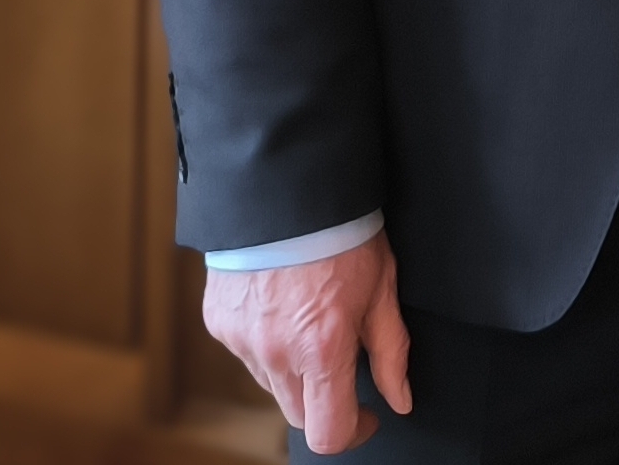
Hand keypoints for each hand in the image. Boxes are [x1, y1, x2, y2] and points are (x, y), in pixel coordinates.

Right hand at [202, 232, 413, 453]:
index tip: (367, 415)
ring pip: (272, 384)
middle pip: (299, 415)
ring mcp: (242, 340)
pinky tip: (282, 304)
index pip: (328, 432)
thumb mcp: (382, 287)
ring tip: (311, 317)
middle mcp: (276, 353)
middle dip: (326, 400)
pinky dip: (267, 343)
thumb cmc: (342, 230)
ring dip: (295, 370)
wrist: (286, 186)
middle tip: (343, 359)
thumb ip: (391, 350)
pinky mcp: (219, 323)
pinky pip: (247, 353)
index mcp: (321, 348)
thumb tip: (400, 397)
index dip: (355, 432)